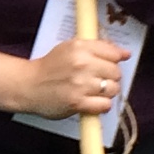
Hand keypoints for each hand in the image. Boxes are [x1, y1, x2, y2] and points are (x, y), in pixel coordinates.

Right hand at [11, 34, 128, 120]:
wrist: (28, 85)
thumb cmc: (50, 67)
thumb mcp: (69, 48)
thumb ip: (97, 48)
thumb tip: (125, 54)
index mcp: (80, 47)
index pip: (114, 54)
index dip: (114, 61)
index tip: (108, 66)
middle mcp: (82, 64)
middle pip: (116, 73)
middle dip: (110, 78)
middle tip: (97, 80)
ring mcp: (80, 84)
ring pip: (113, 89)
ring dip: (107, 92)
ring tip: (94, 92)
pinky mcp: (77, 103)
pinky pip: (104, 105)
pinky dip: (101, 105)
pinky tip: (92, 101)